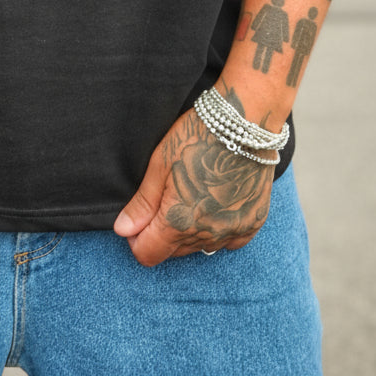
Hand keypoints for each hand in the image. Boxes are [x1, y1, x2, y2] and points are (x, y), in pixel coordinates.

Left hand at [113, 107, 272, 266]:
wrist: (244, 121)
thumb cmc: (196, 137)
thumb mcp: (160, 164)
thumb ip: (143, 203)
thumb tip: (122, 230)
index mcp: (178, 222)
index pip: (147, 254)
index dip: (136, 238)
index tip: (140, 217)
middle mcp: (207, 234)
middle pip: (173, 252)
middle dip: (162, 233)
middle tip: (166, 198)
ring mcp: (233, 231)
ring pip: (201, 247)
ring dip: (191, 231)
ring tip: (193, 195)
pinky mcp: (253, 222)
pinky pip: (229, 241)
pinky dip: (219, 229)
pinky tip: (216, 204)